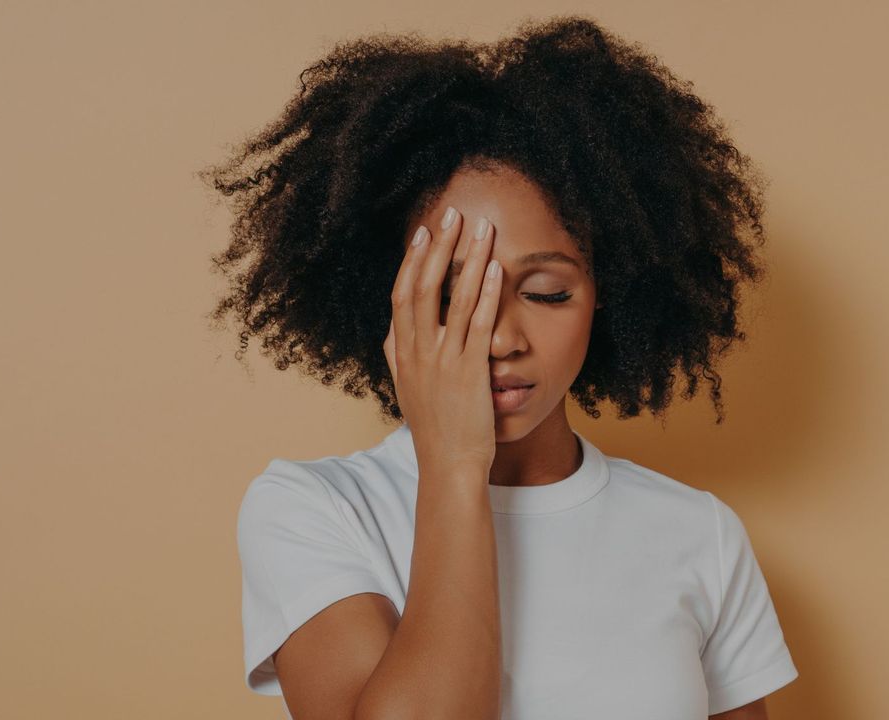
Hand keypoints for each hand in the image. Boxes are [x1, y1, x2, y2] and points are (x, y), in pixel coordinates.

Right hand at [383, 206, 501, 476]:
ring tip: (481, 228)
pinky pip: (478, 324)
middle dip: (438, 246)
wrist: (448, 467)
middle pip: (423, 286)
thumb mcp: (407, 389)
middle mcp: (418, 352)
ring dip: (468, 258)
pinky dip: (485, 294)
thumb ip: (399, 356)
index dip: (412, 260)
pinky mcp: (470, 372)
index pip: (402, 295)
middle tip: (452, 212)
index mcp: (402, 354)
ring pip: (453, 298)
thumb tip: (392, 330)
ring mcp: (443, 361)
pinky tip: (496, 269)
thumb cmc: (434, 430)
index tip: (423, 232)